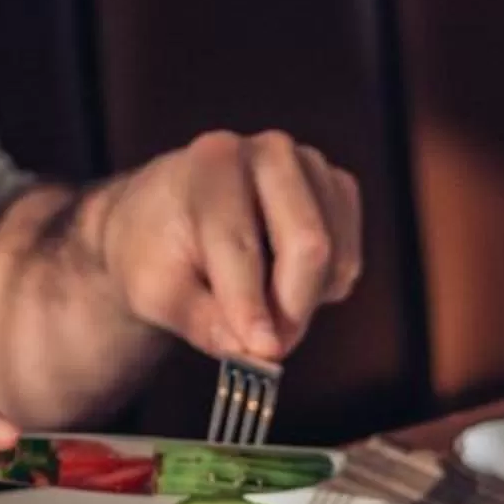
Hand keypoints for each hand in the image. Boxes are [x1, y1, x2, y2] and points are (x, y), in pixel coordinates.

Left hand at [89, 130, 364, 360]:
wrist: (169, 214)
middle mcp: (269, 152)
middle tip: (264, 348)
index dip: (251, 304)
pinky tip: (281, 282)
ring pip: (335, 260)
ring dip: (303, 303)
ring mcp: (311, 168)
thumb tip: (250, 350)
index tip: (260, 351)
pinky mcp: (337, 191)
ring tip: (259, 308)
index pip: (242, 242)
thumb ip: (201, 322)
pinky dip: (321, 289)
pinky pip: (348, 261)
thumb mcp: (156, 292)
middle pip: (309, 244)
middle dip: (291, 309)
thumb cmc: (157, 249)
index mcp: (213, 163)